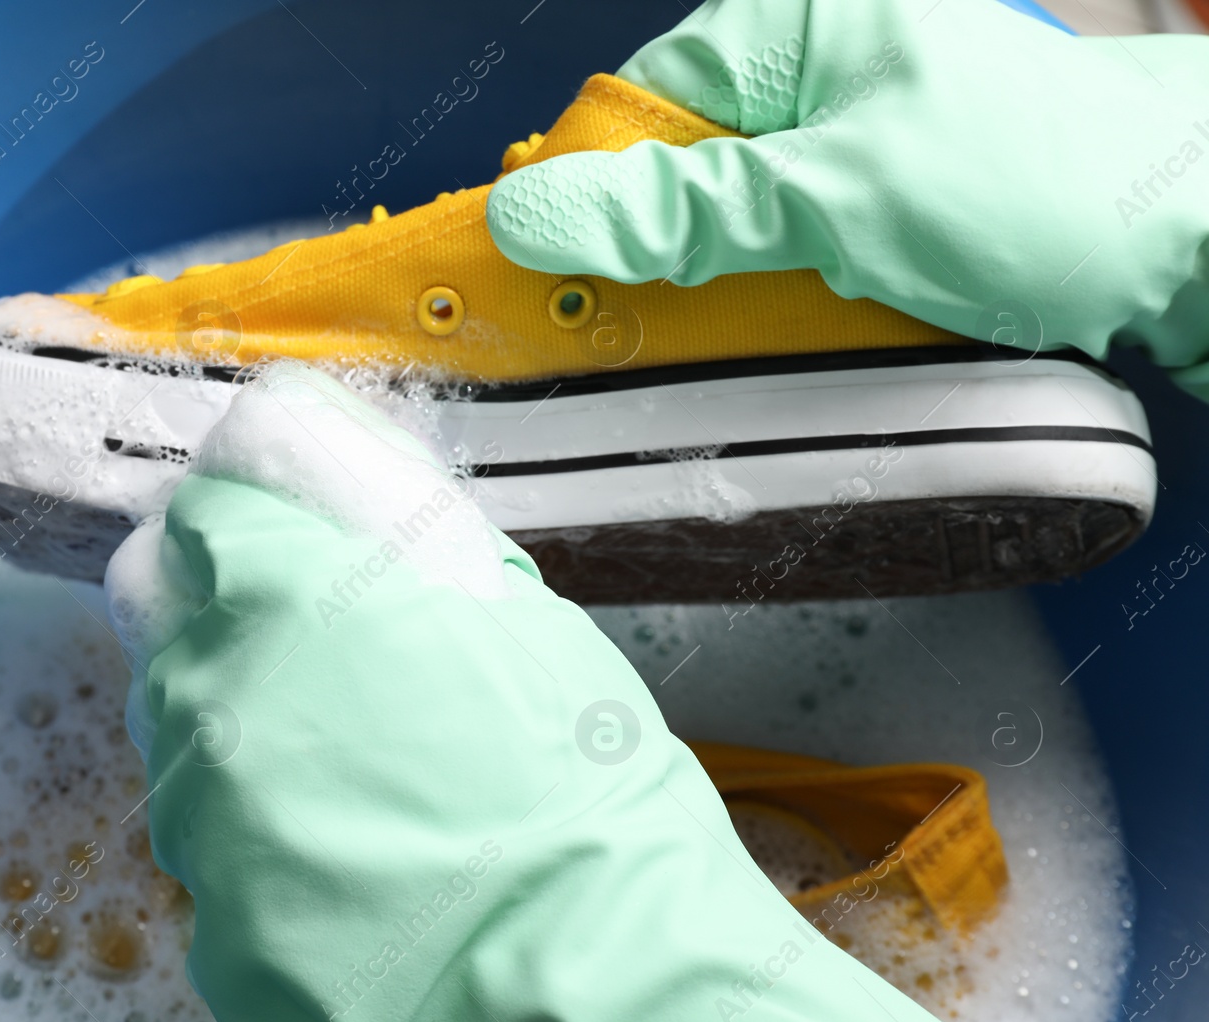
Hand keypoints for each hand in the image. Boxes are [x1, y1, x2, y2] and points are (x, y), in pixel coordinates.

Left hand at [104, 362, 990, 1021]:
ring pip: (183, 732)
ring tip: (356, 761)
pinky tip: (352, 852)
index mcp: (281, 598)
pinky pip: (213, 844)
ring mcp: (196, 823)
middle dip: (233, 609)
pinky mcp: (208, 923)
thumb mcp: (520, 624)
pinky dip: (262, 831)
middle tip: (327, 640)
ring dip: (245, 720)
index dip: (254, 507)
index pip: (208, 505)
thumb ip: (412, 554)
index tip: (288, 523)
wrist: (584, 991)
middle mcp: (207, 704)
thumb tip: (367, 514)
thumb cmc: (575, 804)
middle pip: (168, 615)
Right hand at [487, 0, 1208, 396]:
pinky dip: (779, 297)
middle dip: (662, 258)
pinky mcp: (864, 189)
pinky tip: (808, 322)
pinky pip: (777, 245)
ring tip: (777, 321)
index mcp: (788, 25)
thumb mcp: (840, 201)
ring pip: (720, 219)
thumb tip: (541, 212)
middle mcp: (806, 64)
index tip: (570, 292)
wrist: (1188, 234)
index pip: (626, 112)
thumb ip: (684, 213)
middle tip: (681, 328)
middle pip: (666, 170)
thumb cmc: (1046, 185)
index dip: (593, 205)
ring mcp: (838, 129)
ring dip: (725, 290)